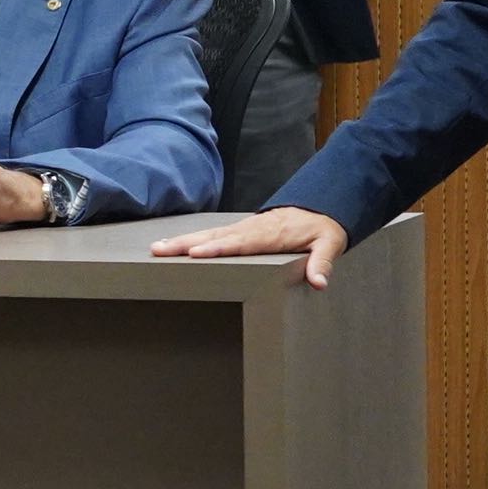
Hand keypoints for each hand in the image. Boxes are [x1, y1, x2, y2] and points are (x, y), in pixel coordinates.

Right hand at [152, 204, 349, 286]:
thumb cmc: (322, 228)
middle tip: (160, 250)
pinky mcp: (237, 229)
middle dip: (186, 244)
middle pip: (214, 238)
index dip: (218, 249)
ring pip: (207, 235)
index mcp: (270, 235)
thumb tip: (319, 282)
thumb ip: (322, 262)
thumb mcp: (330, 243)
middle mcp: (250, 230)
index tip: (196, 254)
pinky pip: (211, 234)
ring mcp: (242, 228)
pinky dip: (190, 239)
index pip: (240, 243)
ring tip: (157, 248)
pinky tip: (173, 244)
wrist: (318, 206)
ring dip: (181, 242)